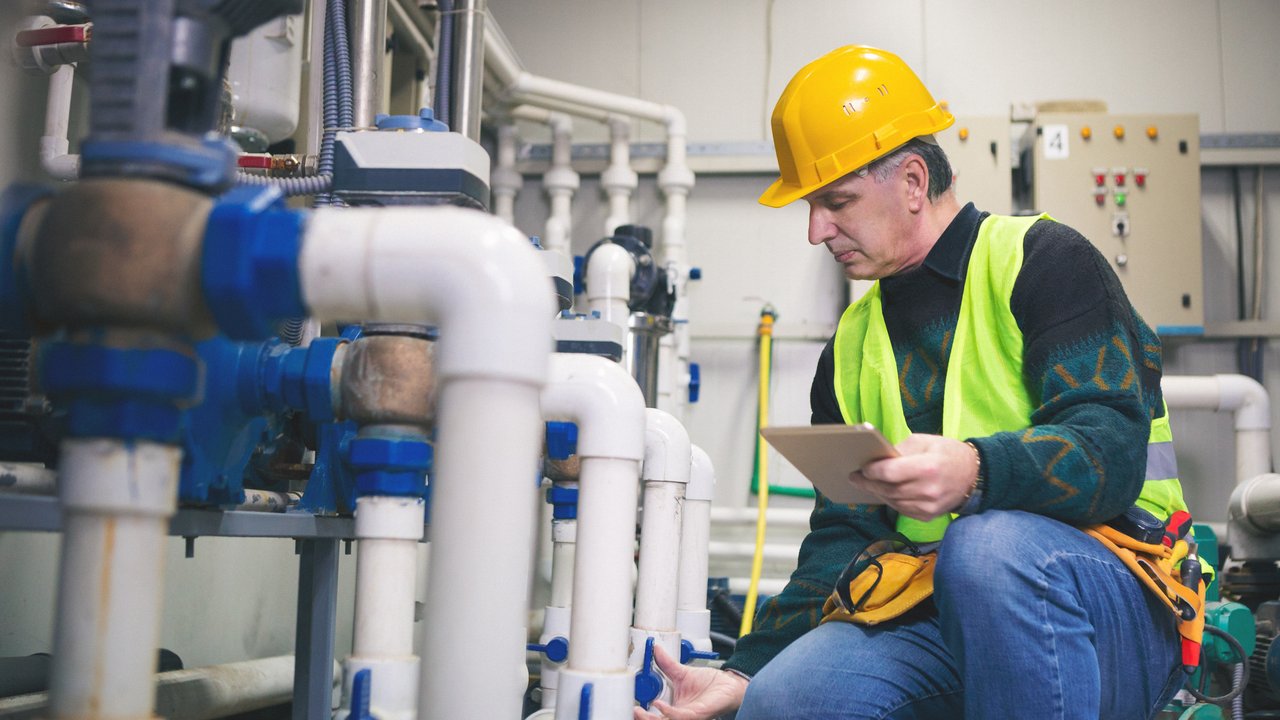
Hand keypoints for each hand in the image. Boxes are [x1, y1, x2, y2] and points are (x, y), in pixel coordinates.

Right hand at [632, 644, 747, 719]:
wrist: (729, 684)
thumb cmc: (710, 684)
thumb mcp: (683, 672)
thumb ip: (667, 664)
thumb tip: (656, 649)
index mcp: (675, 708)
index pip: (656, 716)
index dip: (643, 714)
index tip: (633, 706)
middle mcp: (681, 715)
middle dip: (644, 719)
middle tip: (635, 711)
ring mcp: (689, 716)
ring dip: (652, 719)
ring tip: (642, 711)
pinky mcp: (698, 714)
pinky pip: (681, 717)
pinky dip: (669, 713)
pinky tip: (660, 705)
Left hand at [857, 433, 977, 519]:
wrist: (974, 476)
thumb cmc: (948, 453)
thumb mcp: (925, 441)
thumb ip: (900, 449)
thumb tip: (877, 459)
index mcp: (927, 467)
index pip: (890, 473)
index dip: (872, 471)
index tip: (862, 468)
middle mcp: (927, 490)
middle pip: (888, 489)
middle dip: (868, 483)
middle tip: (855, 477)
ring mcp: (928, 506)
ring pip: (892, 501)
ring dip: (877, 492)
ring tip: (866, 484)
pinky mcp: (928, 516)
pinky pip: (901, 509)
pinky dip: (890, 500)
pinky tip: (883, 492)